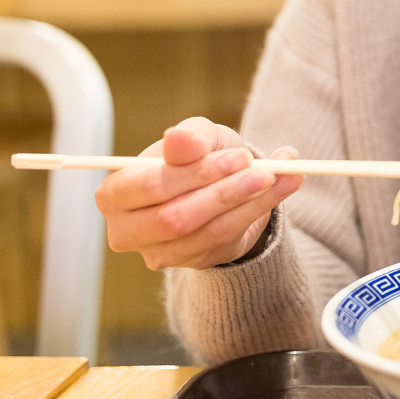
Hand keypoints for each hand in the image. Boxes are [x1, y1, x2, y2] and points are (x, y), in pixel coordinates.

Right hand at [94, 116, 301, 269]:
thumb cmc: (197, 155)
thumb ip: (189, 137)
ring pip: (206, 231)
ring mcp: (158, 252)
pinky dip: (259, 211)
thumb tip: (178, 138)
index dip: (195, 174)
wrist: (219, 182)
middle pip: (175, 218)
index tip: (239, 157)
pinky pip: (227, 240)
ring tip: (279, 176)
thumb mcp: (196, 136)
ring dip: (249, 203)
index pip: (151, 187)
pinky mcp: (191, 262)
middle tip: (265, 172)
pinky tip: (284, 186)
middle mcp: (127, 230)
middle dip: (224, 194)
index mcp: (115, 193)